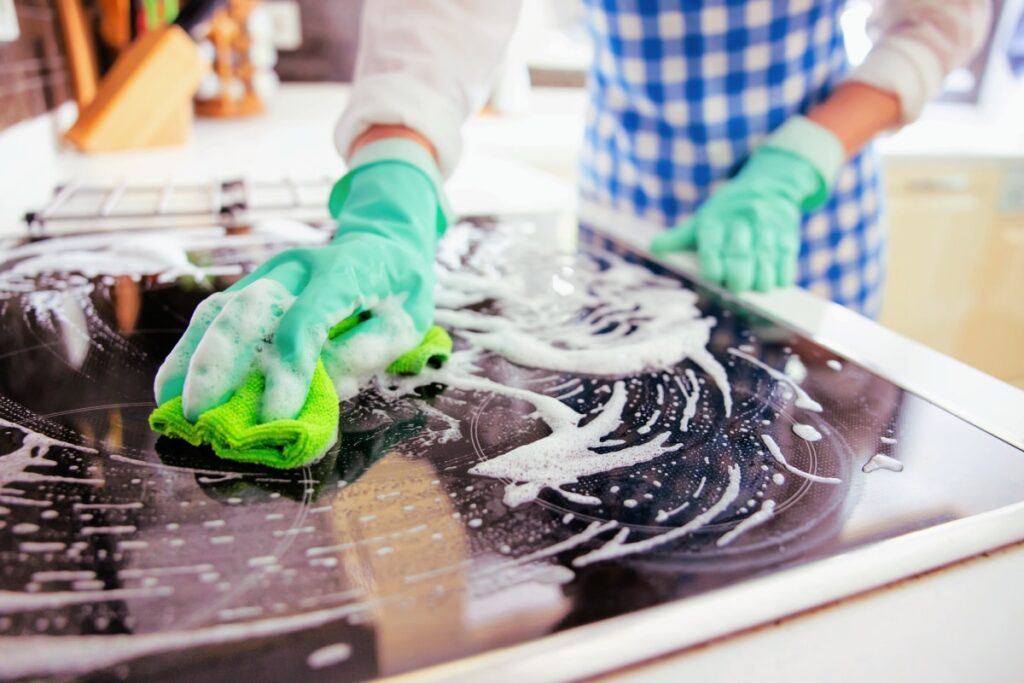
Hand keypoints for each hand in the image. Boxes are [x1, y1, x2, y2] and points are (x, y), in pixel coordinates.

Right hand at [154, 141, 445, 422]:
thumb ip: (367, 352)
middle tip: (200, 414)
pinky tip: (173, 383)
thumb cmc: (399, 291)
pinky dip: (192, 348)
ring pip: (222, 307)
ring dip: (192, 356)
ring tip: (169, 402)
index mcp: (346, 271)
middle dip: (220, 362)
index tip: (272, 415)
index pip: (309, 318)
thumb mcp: (407, 323)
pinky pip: (216, 313)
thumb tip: (320, 389)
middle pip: (249, 307)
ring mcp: (271, 271)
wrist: (385, 242)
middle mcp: (299, 266)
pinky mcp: (253, 283)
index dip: (289, 368)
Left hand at [651, 116, 842, 292]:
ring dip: (761, 279)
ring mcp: (768, 229)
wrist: (771, 184)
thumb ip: (679, 237)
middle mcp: (743, 222)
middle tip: (736, 287)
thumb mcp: (703, 218)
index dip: (713, 263)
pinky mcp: (788, 236)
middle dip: (738, 275)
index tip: (714, 277)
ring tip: (756, 288)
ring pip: (766, 259)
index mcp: (717, 220)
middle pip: (741, 254)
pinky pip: (786, 260)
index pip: (713, 244)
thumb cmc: (729, 210)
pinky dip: (781, 275)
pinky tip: (774, 283)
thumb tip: (653, 248)